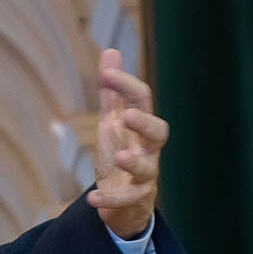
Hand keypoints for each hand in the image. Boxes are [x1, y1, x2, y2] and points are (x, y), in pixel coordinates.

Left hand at [86, 48, 167, 239]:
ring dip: (133, 162)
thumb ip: (112, 92)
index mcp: (140, 126)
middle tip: (128, 116)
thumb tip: (111, 52)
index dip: (127, 85)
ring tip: (118, 157)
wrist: (123, 201)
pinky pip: (128, 199)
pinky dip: (111, 199)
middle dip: (145, 123)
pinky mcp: (136, 198)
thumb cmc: (121, 153)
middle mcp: (147, 149)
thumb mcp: (113, 121)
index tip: (108, 73)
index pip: (142, 100)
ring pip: (149, 168)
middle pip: (159, 133)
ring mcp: (145, 175)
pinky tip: (93, 199)